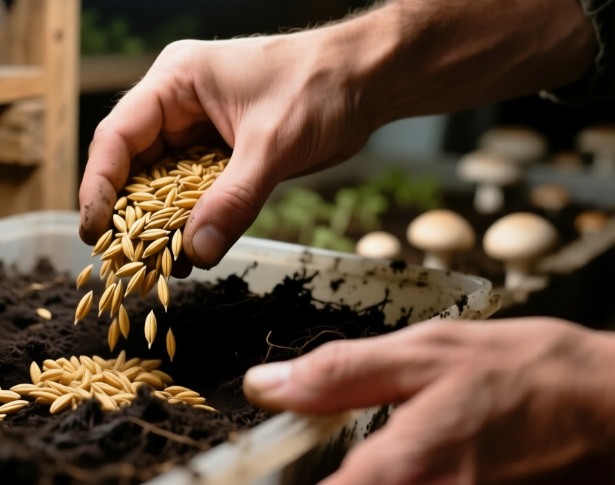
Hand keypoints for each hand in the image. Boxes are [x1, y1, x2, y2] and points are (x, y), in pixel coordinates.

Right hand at [78, 31, 377, 270]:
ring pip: (162, 182)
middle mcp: (177, 104)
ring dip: (160, 223)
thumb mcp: (274, 144)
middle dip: (128, 212)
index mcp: (174, 81)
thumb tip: (198, 252)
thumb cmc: (321, 85)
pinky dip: (192, 221)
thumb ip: (235, 199)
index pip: (118, 135)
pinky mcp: (220, 152)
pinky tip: (191, 253)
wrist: (369, 78)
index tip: (95, 230)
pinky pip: (194, 191)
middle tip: (122, 260)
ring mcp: (198, 128)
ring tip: (157, 266)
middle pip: (132, 163)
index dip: (99, 185)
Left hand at [244, 318, 614, 483]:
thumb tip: (267, 385)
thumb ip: (340, 374)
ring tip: (345, 455)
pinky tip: (390, 465)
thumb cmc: (527, 375)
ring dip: (351, 479)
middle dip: (321, 478)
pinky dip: (390, 482)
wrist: (612, 407)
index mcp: (403, 468)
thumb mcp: (427, 353)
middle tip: (299, 459)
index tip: (247, 474)